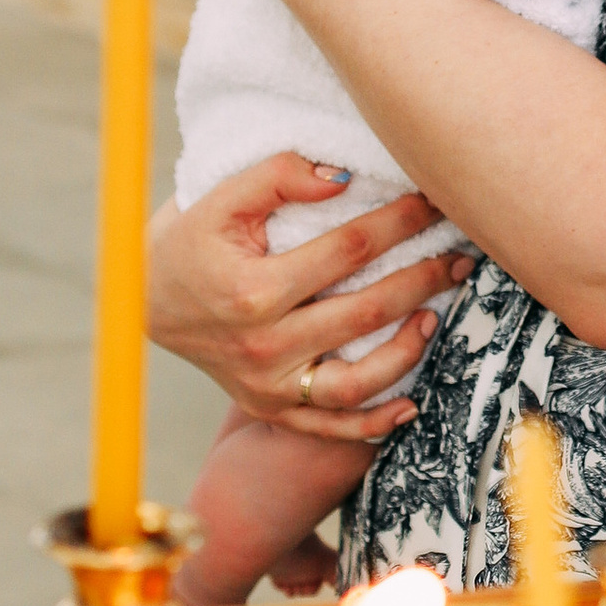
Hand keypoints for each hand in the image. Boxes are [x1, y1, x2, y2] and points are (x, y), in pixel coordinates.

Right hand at [145, 157, 474, 441]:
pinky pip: (330, 428)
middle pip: (364, 313)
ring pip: (356, 383)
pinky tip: (411, 405)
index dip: (398, 222)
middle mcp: (262, 344)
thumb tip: (342, 179)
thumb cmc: (191, 240)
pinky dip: (374, 425)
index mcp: (252, 289)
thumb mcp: (218, 197)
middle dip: (423, 278)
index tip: (431, 202)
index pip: (347, 250)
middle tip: (460, 255)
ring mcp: (267, 385)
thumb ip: (277, 177)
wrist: (145, 299)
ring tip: (436, 315)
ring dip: (408, 351)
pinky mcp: (270, 408)